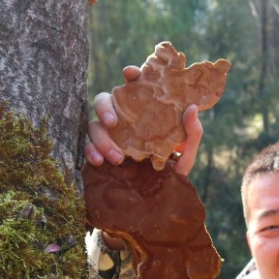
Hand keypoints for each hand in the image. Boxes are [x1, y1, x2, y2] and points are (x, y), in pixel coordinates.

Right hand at [84, 66, 203, 175]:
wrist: (157, 205)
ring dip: (101, 137)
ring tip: (117, 158)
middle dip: (105, 107)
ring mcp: (109, 138)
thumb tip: (191, 108)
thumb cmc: (173, 176)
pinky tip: (99, 161)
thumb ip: (192, 134)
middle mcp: (124, 122)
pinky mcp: (98, 154)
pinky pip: (86, 146)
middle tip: (113, 122)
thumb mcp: (186, 156)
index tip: (130, 73)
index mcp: (144, 115)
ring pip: (93, 125)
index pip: (135, 88)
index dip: (131, 76)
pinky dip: (89, 151)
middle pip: (106, 100)